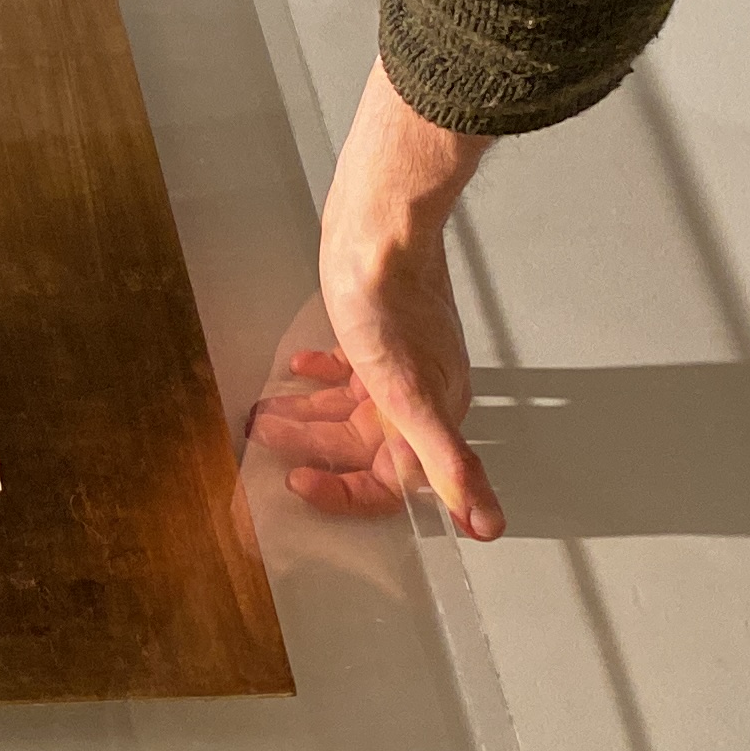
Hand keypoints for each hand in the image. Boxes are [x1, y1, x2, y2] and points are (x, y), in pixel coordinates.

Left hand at [262, 67, 506, 536]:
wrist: (382, 226)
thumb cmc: (390, 304)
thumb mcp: (409, 397)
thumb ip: (449, 465)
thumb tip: (487, 524)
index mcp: (432, 416)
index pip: (393, 482)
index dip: (347, 493)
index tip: (299, 485)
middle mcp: (421, 395)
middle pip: (361, 446)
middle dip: (312, 449)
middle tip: (263, 440)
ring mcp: (399, 362)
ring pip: (349, 409)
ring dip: (306, 416)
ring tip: (262, 415)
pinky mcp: (378, 331)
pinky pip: (349, 371)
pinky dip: (321, 377)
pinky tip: (299, 369)